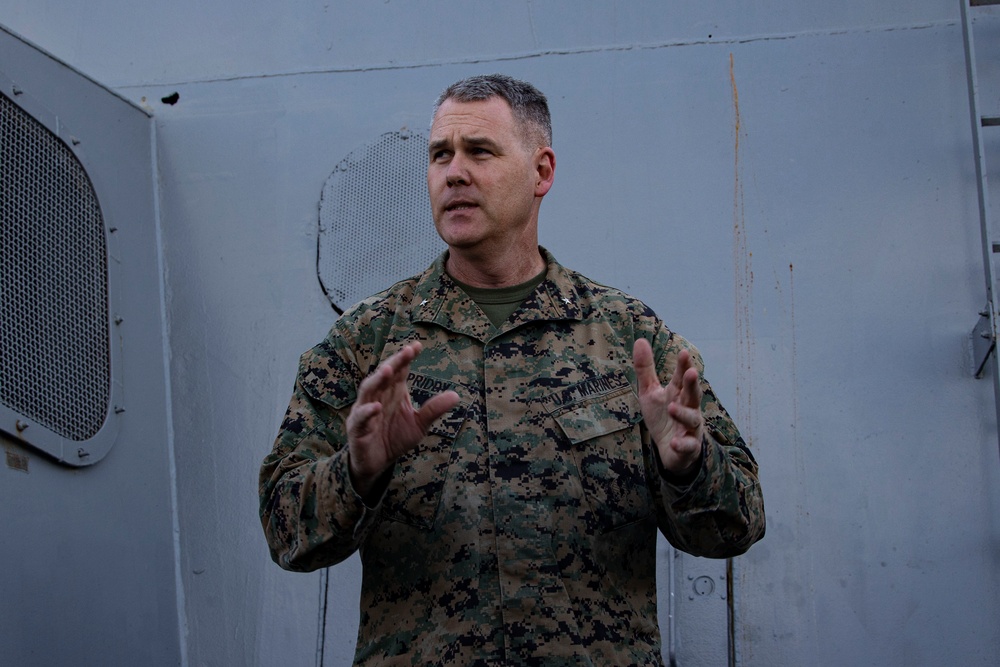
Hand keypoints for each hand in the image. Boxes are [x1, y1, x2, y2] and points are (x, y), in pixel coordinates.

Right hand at [346, 341, 459, 498]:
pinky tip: (377, 407)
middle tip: (406, 352)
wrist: (376, 464)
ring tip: (389, 371)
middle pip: (383, 375)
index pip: (399, 370)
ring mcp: (365, 411)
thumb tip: (456, 395)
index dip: (406, 358)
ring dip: (377, 380)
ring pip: (368, 390)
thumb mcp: (419, 424)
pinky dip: (367, 412)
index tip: (417, 346)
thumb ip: (433, 409)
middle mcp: (377, 397)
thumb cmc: (395, 438)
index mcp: (392, 392)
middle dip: (394, 362)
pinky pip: (360, 418)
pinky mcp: (357, 429)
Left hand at [632, 338, 704, 474]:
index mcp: (678, 393)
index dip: (683, 366)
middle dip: (692, 384)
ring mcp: (690, 428)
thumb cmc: (663, 416)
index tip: (683, 353)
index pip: (682, 377)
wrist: (672, 450)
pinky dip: (683, 444)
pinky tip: (675, 442)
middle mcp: (688, 408)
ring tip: (672, 408)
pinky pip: (688, 445)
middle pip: (693, 394)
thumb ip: (646, 369)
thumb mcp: (650, 392)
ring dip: (683, 413)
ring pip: (692, 419)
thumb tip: (640, 340)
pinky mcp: (689, 447)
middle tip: (691, 372)